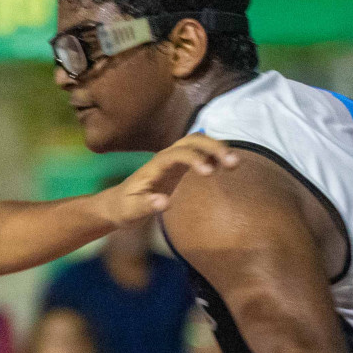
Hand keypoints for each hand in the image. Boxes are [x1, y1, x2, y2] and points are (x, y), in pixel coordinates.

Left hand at [102, 133, 238, 222]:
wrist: (117, 205)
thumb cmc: (123, 208)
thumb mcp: (130, 211)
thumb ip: (146, 206)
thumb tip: (165, 201)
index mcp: (153, 167)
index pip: (176, 153)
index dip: (193, 158)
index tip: (209, 173)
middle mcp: (164, 159)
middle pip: (191, 141)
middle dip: (212, 147)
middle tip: (233, 162)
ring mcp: (173, 161)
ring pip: (197, 143)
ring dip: (216, 148)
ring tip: (235, 163)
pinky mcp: (179, 168)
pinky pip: (199, 153)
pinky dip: (214, 155)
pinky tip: (226, 166)